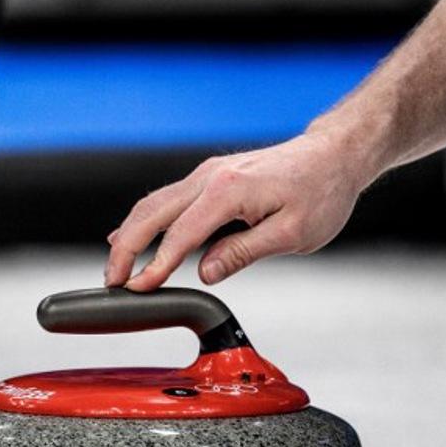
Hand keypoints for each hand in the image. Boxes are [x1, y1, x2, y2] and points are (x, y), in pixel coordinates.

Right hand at [104, 130, 372, 290]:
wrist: (334, 156)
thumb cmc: (322, 193)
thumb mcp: (292, 234)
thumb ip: (244, 252)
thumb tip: (205, 272)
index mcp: (229, 191)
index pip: (181, 235)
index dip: (155, 265)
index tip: (137, 290)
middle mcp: (211, 177)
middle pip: (152, 213)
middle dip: (126, 249)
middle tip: (111, 284)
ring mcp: (208, 174)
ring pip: (154, 204)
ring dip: (129, 235)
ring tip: (115, 269)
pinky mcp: (212, 178)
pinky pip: (168, 200)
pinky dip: (145, 221)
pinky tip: (128, 237)